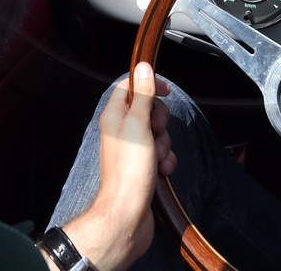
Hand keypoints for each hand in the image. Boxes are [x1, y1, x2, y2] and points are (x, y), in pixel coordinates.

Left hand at [56, 63, 175, 270]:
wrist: (128, 214)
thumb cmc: (130, 169)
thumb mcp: (138, 124)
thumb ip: (143, 95)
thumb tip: (143, 66)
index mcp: (114, 116)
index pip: (130, 86)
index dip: (148, 84)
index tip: (165, 90)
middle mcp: (121, 131)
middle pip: (148, 110)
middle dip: (160, 120)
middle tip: (157, 131)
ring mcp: (132, 151)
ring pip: (157, 134)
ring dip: (164, 144)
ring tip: (157, 159)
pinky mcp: (143, 167)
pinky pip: (160, 154)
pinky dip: (165, 160)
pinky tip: (162, 171)